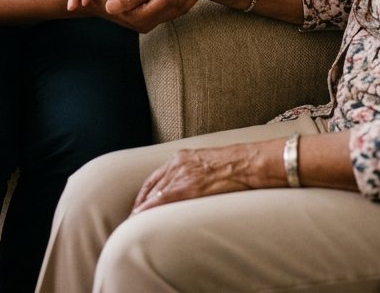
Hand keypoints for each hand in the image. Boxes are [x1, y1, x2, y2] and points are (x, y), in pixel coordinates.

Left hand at [131, 141, 276, 212]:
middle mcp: (178, 163)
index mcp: (182, 157)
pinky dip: (149, 208)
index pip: (155, 177)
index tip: (138, 204)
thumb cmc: (235, 164)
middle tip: (132, 216)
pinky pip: (162, 199)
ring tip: (133, 222)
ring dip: (142, 209)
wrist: (248, 162)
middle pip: (151, 186)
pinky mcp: (189, 186)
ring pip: (154, 194)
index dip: (144, 192)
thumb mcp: (208, 163)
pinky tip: (140, 217)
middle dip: (140, 202)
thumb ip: (194, 172)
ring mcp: (182, 174)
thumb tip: (192, 187)